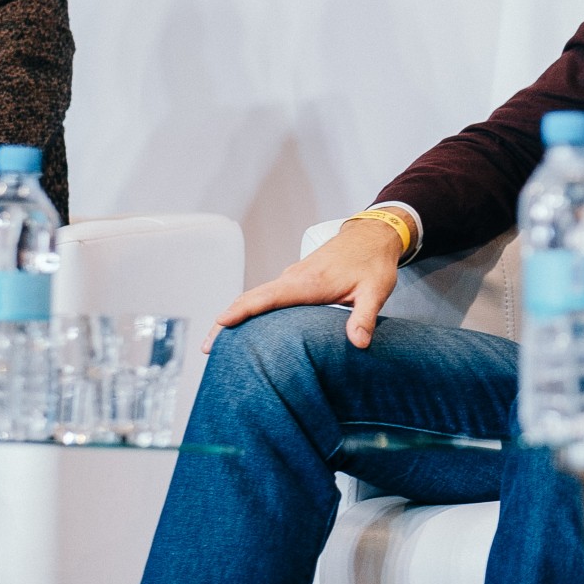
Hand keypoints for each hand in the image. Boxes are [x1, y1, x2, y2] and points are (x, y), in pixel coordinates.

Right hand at [203, 212, 405, 352]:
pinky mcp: (295, 280)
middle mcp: (293, 278)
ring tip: (219, 344)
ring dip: (236, 316)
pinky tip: (246, 327)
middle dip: (227, 320)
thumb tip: (359, 343)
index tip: (220, 324)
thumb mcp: (376, 291)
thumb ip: (365, 317)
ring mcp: (292, 278)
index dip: (242, 311)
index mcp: (308, 282)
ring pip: (256, 296)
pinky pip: (266, 295)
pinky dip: (251, 309)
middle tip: (207, 347)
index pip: (267, 297)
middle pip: (251, 298)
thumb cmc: (373, 262)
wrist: (373, 235)